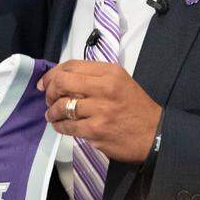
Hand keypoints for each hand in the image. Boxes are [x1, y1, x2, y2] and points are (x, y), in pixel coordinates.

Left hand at [38, 60, 161, 163]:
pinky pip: (68, 126)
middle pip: (62, 82)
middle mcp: (105, 88)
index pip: (72, 66)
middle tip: (48, 99)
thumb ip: (94, 78)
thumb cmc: (135, 107)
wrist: (155, 134)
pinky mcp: (97, 130)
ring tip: (52, 115)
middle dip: (49, 92)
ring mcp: (100, 110)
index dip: (52, 74)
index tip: (45, 83)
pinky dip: (60, 126)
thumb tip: (61, 79)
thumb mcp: (120, 82)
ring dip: (52, 112)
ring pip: (62, 106)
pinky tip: (61, 126)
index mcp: (110, 72)